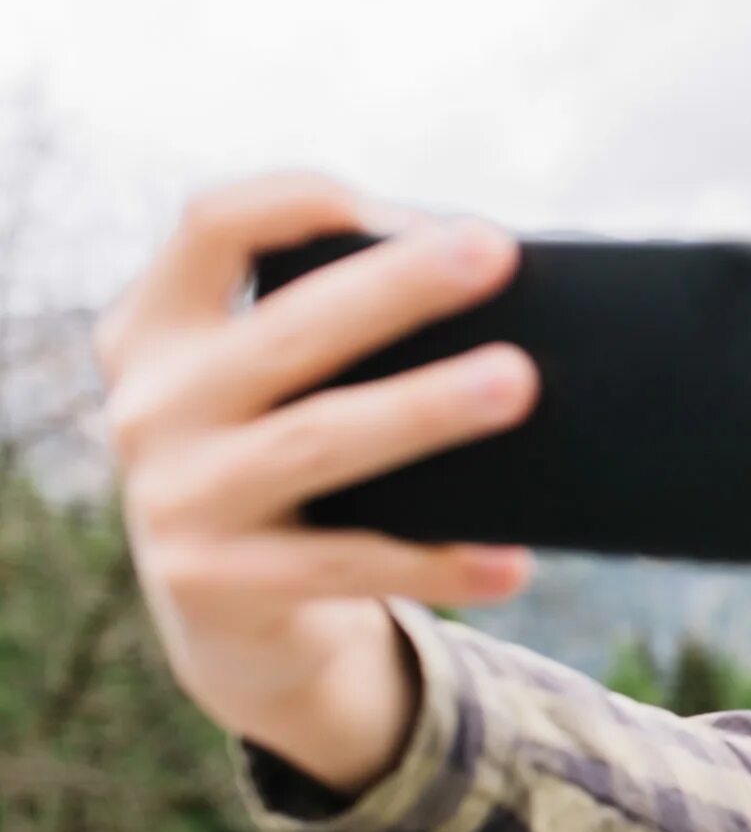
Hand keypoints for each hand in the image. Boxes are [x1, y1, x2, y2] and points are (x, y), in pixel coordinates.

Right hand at [92, 170, 537, 791]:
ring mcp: (174, 498)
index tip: (406, 211)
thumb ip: (338, 346)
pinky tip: (511, 562)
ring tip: (519, 383)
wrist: (236, 630)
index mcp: (160, 331)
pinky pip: (348, 565)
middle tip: (495, 254)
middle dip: (398, 287)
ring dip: (425, 407)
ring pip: (318, 439)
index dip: (303, 200)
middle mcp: (150, 405)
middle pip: (288, 330)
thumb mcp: (280, 397)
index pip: (212, 226)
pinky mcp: (214, 584)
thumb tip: (498, 320)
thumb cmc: (293, 476)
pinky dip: (439, 562)